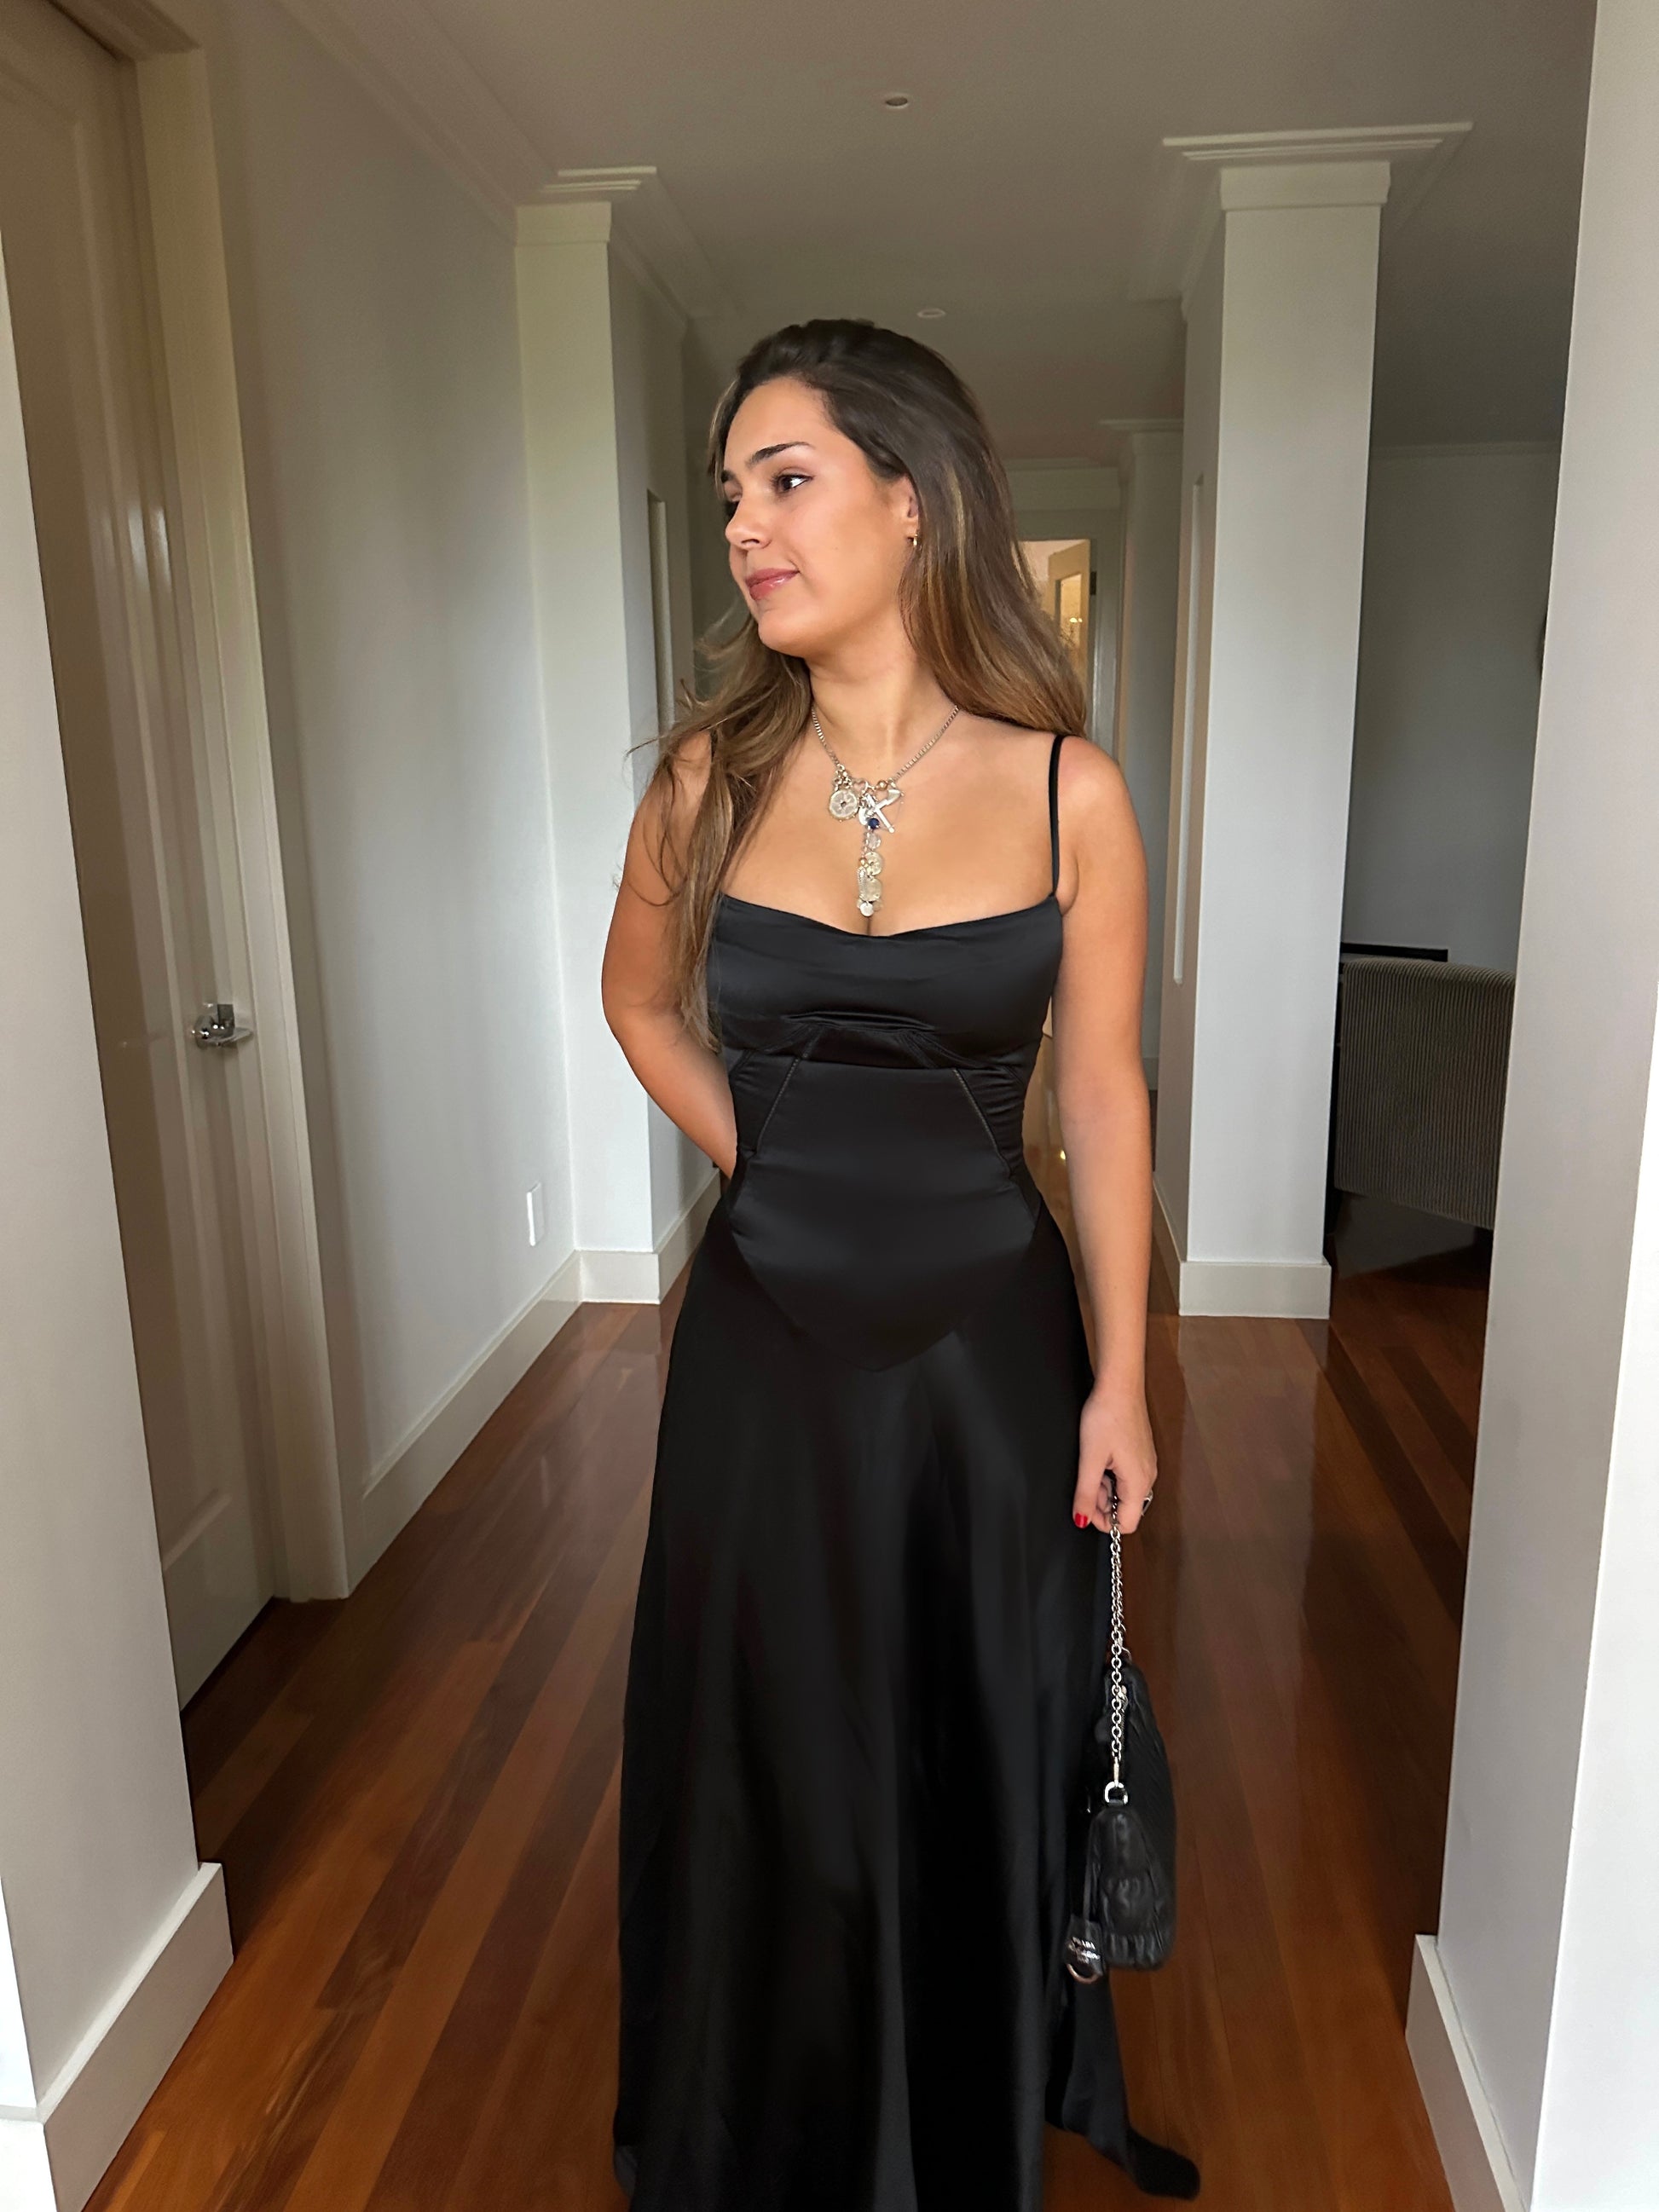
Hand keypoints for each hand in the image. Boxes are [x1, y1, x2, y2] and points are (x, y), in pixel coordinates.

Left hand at [1073, 1380, 1156, 1534]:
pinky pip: (1126, 1475)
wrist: (1120, 1386)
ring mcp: (1145, 1464)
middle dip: (1102, 1502)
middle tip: (1085, 1480)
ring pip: (1124, 1491)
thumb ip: (1086, 1493)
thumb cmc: (1107, 1416)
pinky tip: (1099, 1457)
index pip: (1127, 1524)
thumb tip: (1081, 1520)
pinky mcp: (1140, 1453)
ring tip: (1091, 1464)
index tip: (1085, 1507)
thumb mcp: (1090, 1459)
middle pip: (1125, 1508)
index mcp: (1139, 1482)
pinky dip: (1110, 1473)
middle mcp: (1148, 1476)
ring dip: (1105, 1487)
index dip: (1103, 1521)